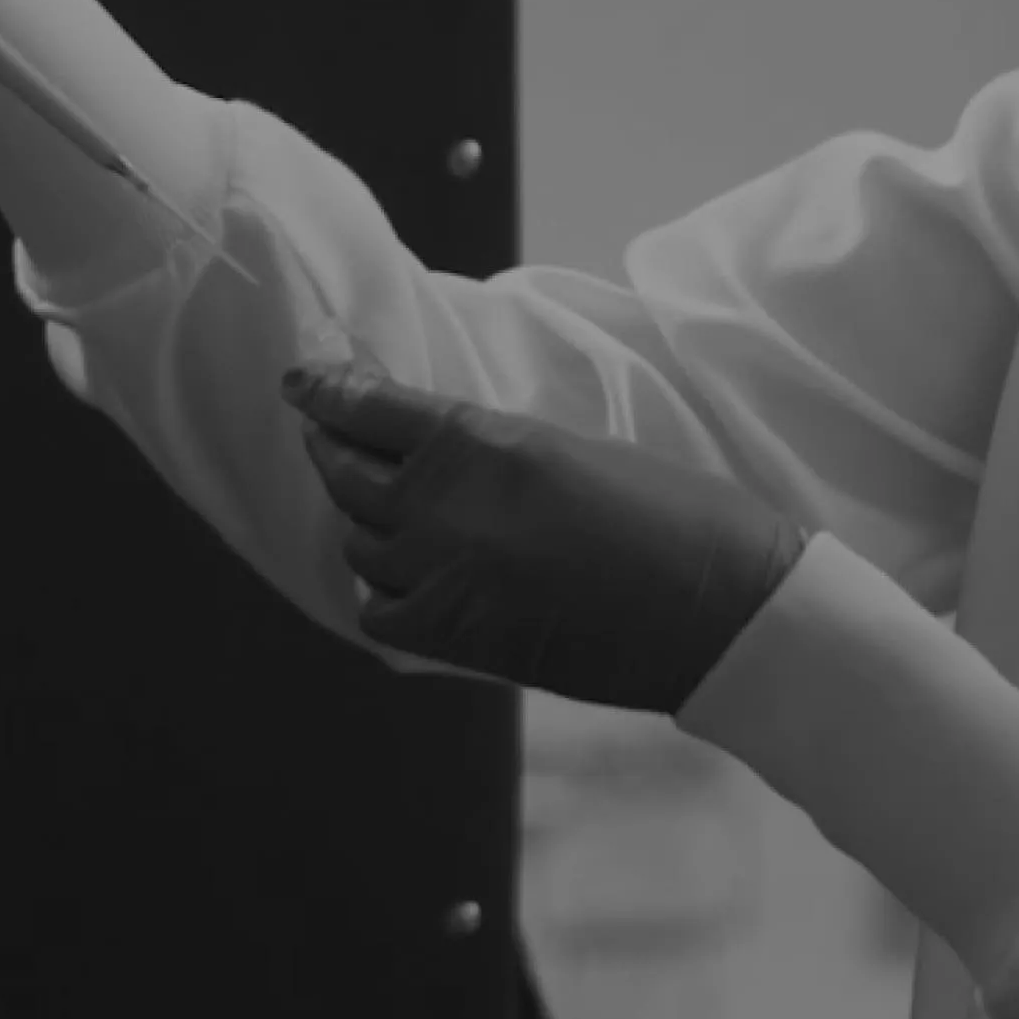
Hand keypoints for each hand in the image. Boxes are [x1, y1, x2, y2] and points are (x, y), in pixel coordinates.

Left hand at [279, 362, 811, 717]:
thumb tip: (448, 462)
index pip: (370, 408)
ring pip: (360, 543)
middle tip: (325, 436)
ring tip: (380, 513)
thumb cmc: (673, 514)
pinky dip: (383, 593)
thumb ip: (495, 453)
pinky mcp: (455, 638)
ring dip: (365, 524)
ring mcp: (441, 576)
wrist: (716, 608)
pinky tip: (405, 582)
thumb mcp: (573, 450)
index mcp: (480, 442)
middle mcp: (443, 506)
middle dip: (330, 449)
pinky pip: (380, 611)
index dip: (328, 392)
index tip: (301, 380)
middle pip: (346, 474)